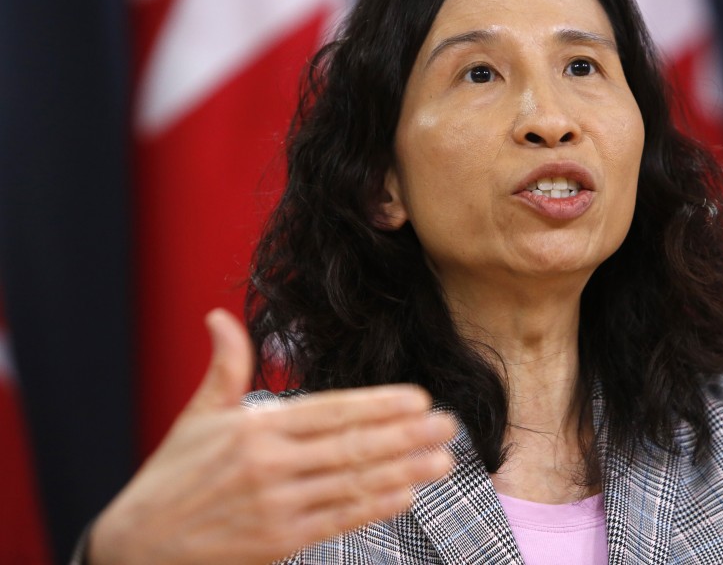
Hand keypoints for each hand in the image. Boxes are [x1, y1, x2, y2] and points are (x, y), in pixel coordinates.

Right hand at [88, 309, 455, 564]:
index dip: (380, 405)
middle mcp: (270, 465)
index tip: (419, 398)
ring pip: (354, 483)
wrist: (138, 547)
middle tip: (448, 425)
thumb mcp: (197, 416)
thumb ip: (224, 367)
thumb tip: (218, 317)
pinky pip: (339, 519)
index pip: (332, 411)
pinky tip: (407, 495)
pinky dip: (375, 506)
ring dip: (405, 471)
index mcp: (256, 428)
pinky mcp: (279, 542)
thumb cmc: (172, 476)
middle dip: (407, 435)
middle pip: (353, 445)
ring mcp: (277, 506)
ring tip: (443, 461)